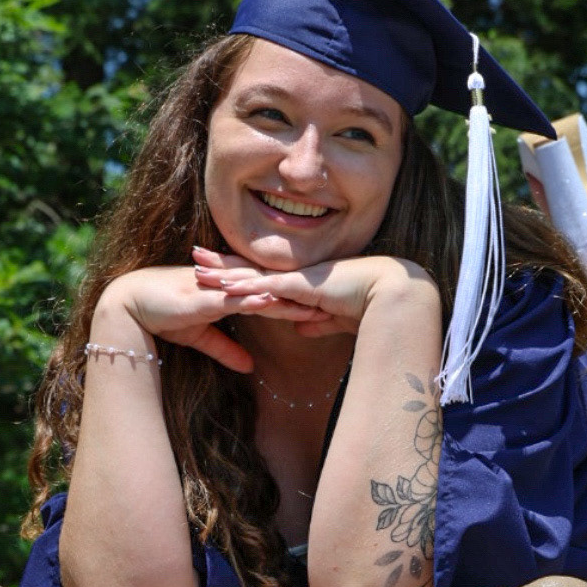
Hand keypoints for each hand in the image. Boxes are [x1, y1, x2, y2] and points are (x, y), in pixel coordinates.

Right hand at [102, 266, 307, 373]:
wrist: (130, 305)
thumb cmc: (163, 315)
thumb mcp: (201, 337)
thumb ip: (226, 350)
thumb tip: (250, 368)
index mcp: (230, 291)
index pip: (270, 294)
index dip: (296, 300)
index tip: (323, 306)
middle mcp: (227, 285)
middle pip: (273, 290)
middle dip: (302, 297)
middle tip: (333, 302)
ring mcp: (217, 289)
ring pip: (259, 293)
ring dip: (285, 299)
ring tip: (314, 305)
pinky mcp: (204, 297)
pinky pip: (234, 299)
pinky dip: (253, 301)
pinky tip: (273, 303)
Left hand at [192, 248, 434, 338]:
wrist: (391, 296)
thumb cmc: (369, 307)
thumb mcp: (336, 319)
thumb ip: (318, 322)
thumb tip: (302, 329)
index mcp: (302, 284)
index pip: (264, 277)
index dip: (240, 273)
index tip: (218, 270)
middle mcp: (296, 277)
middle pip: (252, 269)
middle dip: (223, 264)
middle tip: (195, 256)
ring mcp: (298, 279)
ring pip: (253, 275)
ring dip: (225, 273)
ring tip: (197, 268)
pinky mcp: (304, 286)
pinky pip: (268, 286)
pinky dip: (246, 286)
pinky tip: (225, 285)